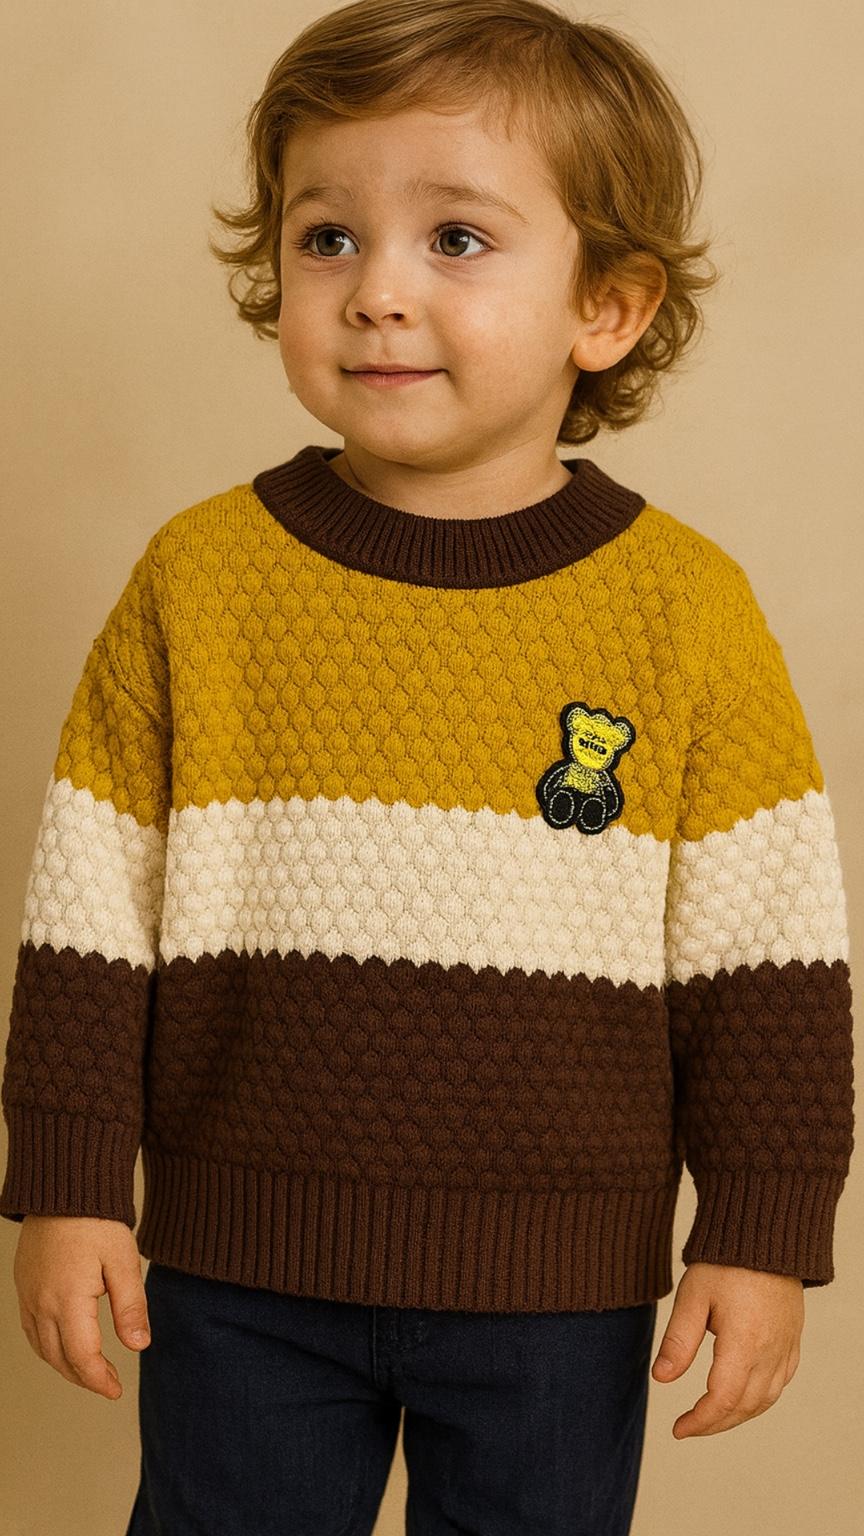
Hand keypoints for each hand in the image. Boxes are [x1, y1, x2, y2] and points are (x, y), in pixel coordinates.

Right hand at [13, 1215, 151, 1399]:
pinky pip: (31, 1328)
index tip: (115, 1390)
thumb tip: (138, 1346)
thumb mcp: (123, 1261)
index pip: (81, 1356)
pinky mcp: (24, 1284)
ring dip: (64, 1365)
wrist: (63, 1187)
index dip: (99, 1379)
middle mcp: (41, 1303)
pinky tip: (63, 1345)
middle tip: (107, 1385)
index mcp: (68, 1300)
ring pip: (41, 1346)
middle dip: (83, 1378)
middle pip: (58, 1358)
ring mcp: (28, 1294)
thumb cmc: (96, 1220)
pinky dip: (47, 1346)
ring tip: (89, 1371)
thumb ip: (131, 1306)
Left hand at [651, 1261, 803, 1436]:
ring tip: (710, 1417)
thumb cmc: (726, 1261)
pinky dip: (760, 1399)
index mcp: (745, 1343)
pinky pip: (780, 1383)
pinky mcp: (793, 1339)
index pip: (723, 1400)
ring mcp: (786, 1347)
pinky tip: (743, 1397)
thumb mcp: (693, 1296)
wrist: (767, 1234)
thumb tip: (661, 1379)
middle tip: (688, 1426)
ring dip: (737, 1415)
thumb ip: (678, 1340)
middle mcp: (771, 1351)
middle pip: (745, 1407)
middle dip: (715, 1424)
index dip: (700, 1421)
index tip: (678, 1429)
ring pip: (766, 1399)